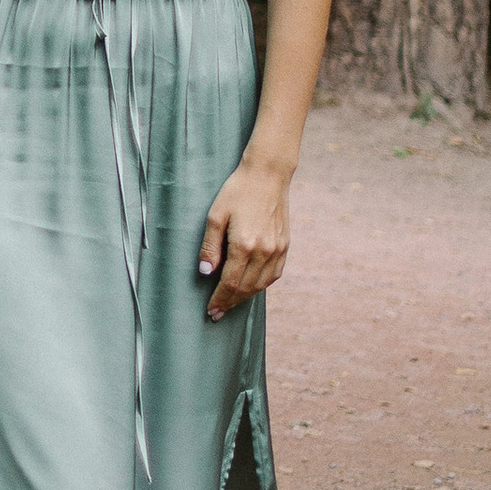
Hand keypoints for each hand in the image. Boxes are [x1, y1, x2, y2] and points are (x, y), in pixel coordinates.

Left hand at [197, 155, 291, 318]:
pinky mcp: (285, 245)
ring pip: (261, 284)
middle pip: (246, 288)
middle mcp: (264, 251)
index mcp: (244, 245)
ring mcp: (277, 249)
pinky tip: (251, 287)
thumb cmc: (237, 192)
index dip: (219, 299)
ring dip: (245, 297)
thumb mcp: (215, 215)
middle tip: (217, 313)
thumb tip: (205, 272)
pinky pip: (274, 274)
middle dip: (230, 303)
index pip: (230, 282)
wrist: (267, 175)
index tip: (210, 311)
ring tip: (231, 303)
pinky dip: (262, 285)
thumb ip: (210, 246)